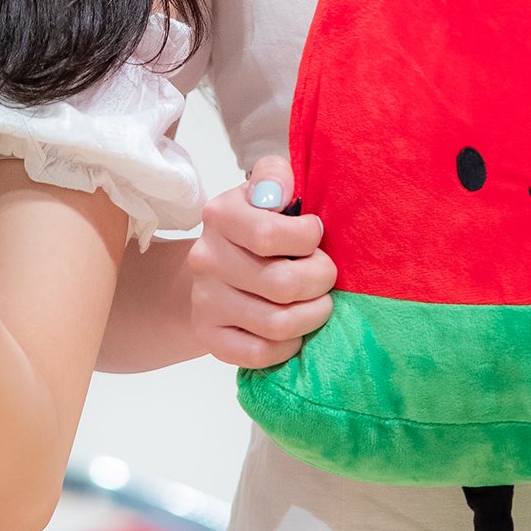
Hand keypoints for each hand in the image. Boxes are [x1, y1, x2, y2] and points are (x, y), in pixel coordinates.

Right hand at [188, 152, 335, 367]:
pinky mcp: (210, 336)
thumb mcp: (265, 190)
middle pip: (282, 284)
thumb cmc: (256, 227)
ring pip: (277, 324)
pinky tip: (294, 330)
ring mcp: (205, 301)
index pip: (268, 234)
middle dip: (320, 280)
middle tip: (326, 275)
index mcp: (220, 216)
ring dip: (312, 316)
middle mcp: (206, 259)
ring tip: (317, 304)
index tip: (316, 235)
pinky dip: (288, 346)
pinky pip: (260, 354)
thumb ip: (275, 176)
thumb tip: (280, 192)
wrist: (216, 271)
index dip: (308, 238)